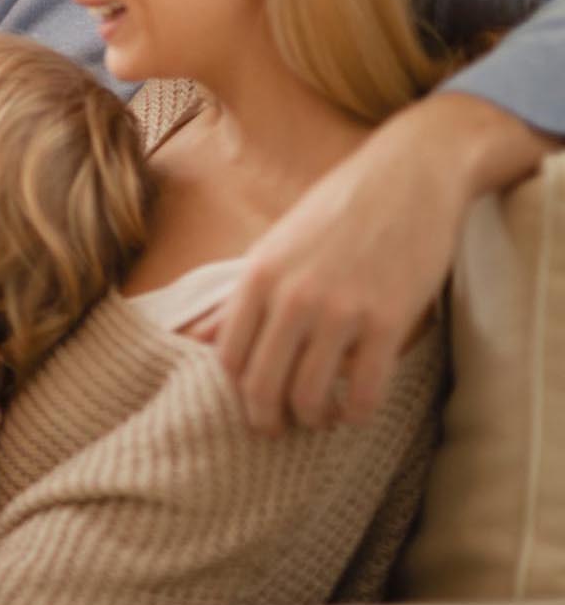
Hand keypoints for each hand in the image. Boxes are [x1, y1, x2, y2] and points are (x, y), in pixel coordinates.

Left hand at [212, 92, 555, 433]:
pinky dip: (358, 412)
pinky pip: (366, 389)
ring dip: (313, 419)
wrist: (409, 174)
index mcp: (257, 276)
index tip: (249, 403)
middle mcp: (293, 296)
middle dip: (266, 418)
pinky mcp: (390, 320)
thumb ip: (237, 295)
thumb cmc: (337, 208)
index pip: (228, 357)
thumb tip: (195, 336)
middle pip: (263, 384)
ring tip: (319, 418)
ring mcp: (341, 310)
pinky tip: (356, 410)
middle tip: (277, 430)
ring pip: (312, 395)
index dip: (235, 392)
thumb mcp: (275, 244)